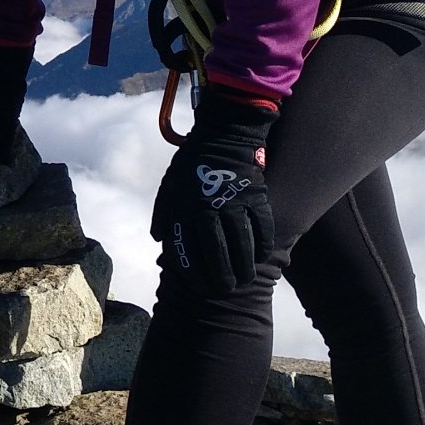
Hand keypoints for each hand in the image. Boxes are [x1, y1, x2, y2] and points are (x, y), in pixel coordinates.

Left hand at [157, 89, 275, 298]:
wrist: (222, 134)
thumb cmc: (192, 164)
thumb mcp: (169, 185)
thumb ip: (163, 214)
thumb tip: (160, 241)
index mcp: (184, 208)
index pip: (187, 250)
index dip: (193, 273)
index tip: (198, 287)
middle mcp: (208, 209)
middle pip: (215, 252)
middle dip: (220, 277)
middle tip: (224, 289)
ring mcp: (233, 203)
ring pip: (241, 244)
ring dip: (243, 267)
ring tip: (245, 279)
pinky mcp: (256, 196)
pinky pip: (262, 227)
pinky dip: (263, 245)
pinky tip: (262, 257)